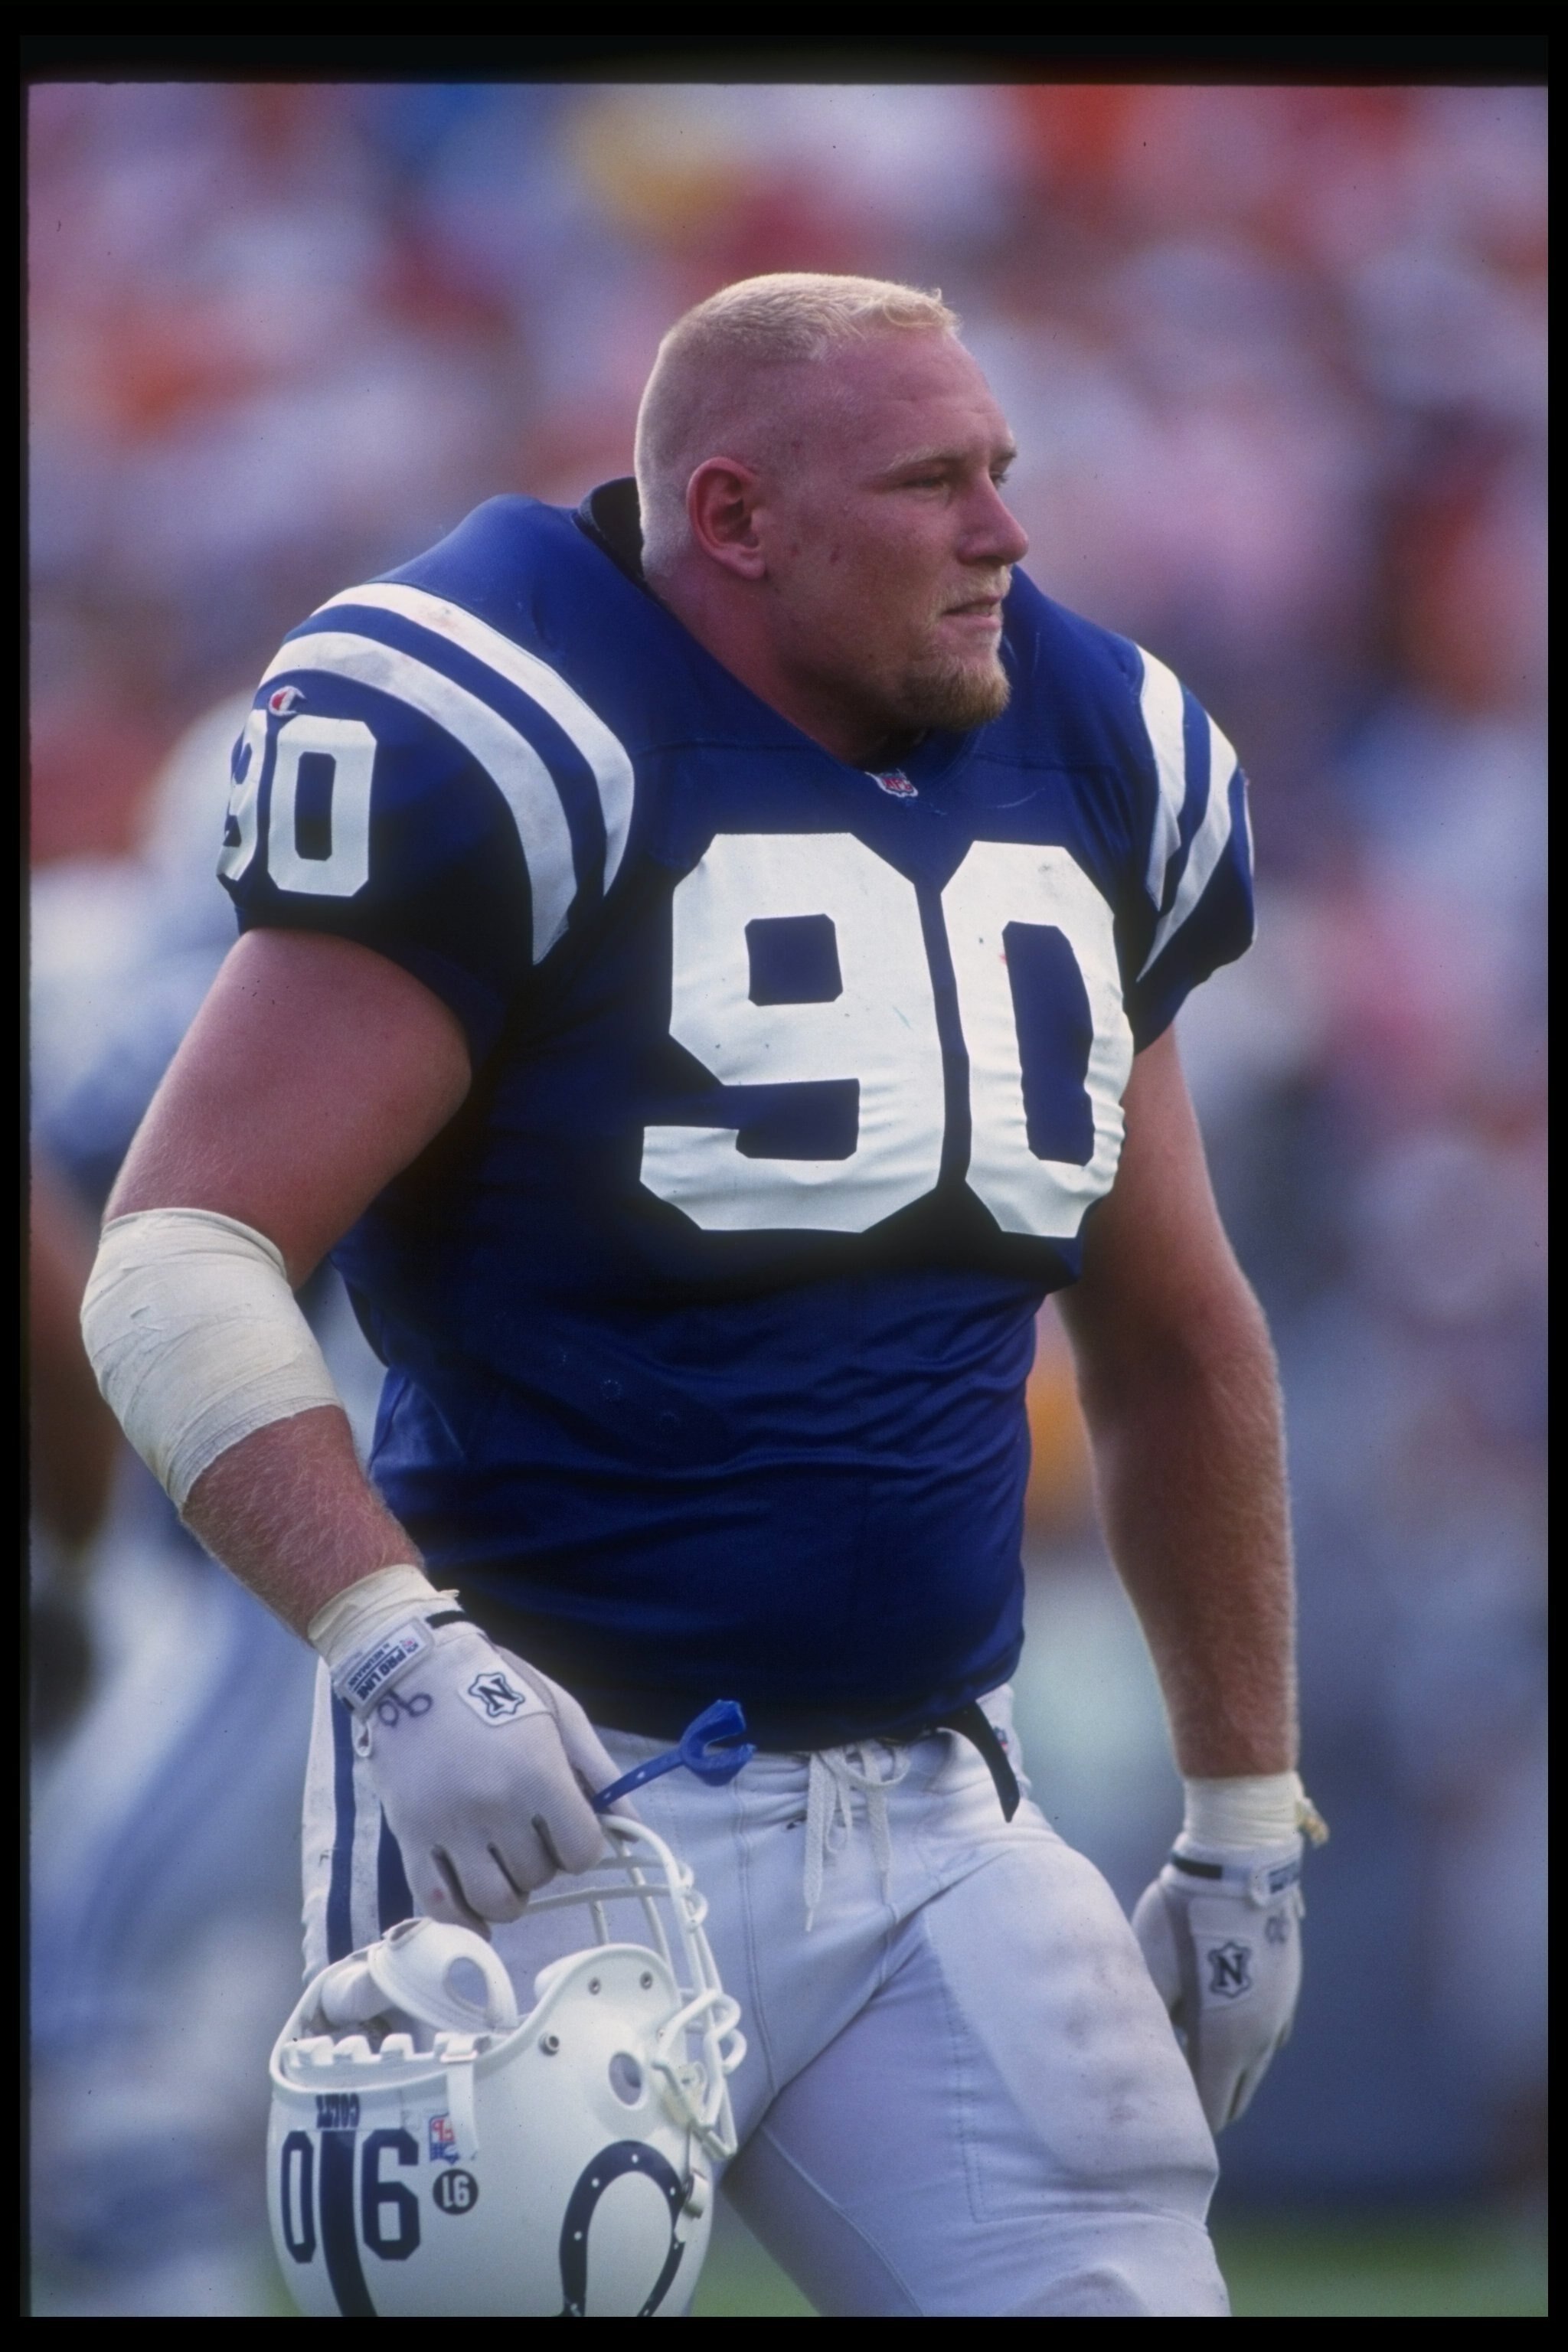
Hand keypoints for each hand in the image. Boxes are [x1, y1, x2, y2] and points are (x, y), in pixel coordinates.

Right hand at [343, 1619, 620, 1932]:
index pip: (582, 1852)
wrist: (414, 1669)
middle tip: (528, 1835)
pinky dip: (462, 1920)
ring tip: (504, 1868)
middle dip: (541, 1863)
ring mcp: (449, 1826)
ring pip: (494, 1901)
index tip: (567, 1830)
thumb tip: (632, 1828)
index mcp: (538, 1774)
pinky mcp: (409, 1837)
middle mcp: (495, 1807)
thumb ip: (599, 1773)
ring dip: (509, 1896)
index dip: (580, 1846)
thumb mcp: (562, 1714)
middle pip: (538, 1876)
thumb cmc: (497, 1686)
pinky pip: (438, 1905)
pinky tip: (475, 1909)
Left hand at [1132, 1838, 1303, 2133]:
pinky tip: (1222, 2022)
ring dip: (1230, 2074)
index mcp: (1228, 2044)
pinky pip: (1269, 2035)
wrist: (1241, 1867)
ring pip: (1257, 2067)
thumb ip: (1147, 2020)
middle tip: (1173, 2097)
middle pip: (1238, 2097)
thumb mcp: (1151, 1968)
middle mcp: (1262, 2040)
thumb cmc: (1184, 1918)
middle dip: (1209, 2104)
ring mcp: (1281, 2014)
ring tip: (1193, 2059)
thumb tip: (1137, 2058)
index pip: (1213, 2111)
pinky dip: (1248, 2044)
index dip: (1188, 2124)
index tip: (1163, 2122)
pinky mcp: (1289, 1988)